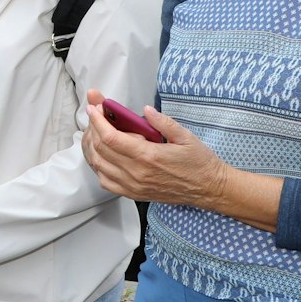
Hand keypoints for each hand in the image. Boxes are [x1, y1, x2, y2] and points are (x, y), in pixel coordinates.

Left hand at [81, 89, 227, 205]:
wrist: (208, 188)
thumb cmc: (198, 163)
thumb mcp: (185, 136)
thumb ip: (163, 122)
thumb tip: (146, 110)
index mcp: (148, 156)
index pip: (111, 138)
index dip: (98, 121)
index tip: (94, 108)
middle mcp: (136, 173)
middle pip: (100, 149)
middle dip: (93, 128)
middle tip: (95, 115)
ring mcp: (132, 185)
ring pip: (98, 165)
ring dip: (91, 146)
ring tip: (95, 131)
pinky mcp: (132, 193)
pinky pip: (104, 180)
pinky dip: (98, 165)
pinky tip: (102, 154)